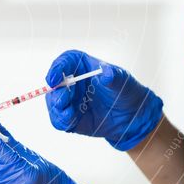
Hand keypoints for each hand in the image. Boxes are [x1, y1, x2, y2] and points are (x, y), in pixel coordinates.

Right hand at [45, 49, 163, 150]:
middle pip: (53, 84)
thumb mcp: (123, 80)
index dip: (56, 69)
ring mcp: (69, 100)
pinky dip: (61, 121)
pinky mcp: (69, 117)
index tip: (54, 79)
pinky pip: (58, 120)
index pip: (63, 63)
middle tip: (64, 101)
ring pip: (53, 102)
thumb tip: (105, 75)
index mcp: (80, 66)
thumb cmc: (125, 91)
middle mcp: (71, 82)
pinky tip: (70, 121)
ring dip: (57, 108)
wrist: (131, 116)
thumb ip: (114, 76)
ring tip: (69, 114)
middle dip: (56, 93)